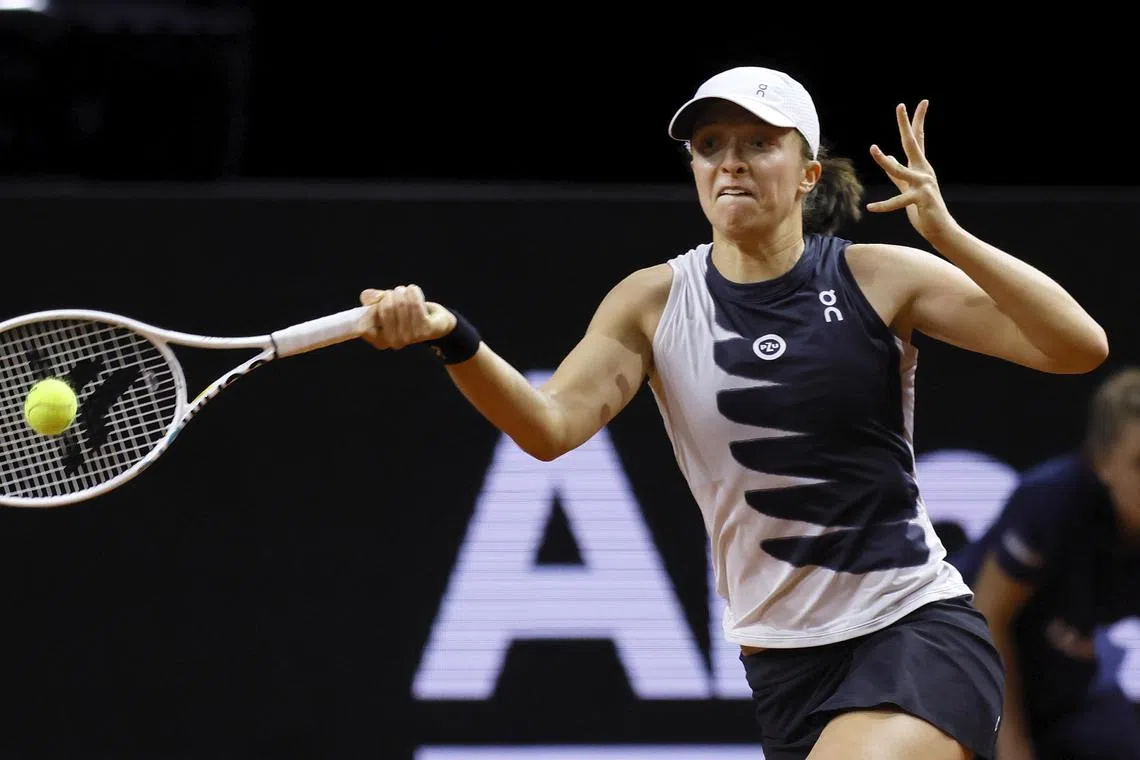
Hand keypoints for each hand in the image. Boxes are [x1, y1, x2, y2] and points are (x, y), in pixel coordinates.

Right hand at [358, 285, 456, 349]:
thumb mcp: (385, 304)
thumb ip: (373, 299)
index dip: (371, 308)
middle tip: (397, 292)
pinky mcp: (425, 330)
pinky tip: (414, 290)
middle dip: (391, 294)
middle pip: (386, 308)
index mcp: (379, 339)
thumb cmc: (405, 312)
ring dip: (403, 292)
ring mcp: (410, 338)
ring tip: (406, 291)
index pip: (364, 326)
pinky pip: (415, 305)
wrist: (436, 320)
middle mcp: (393, 342)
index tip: (380, 300)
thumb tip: (369, 297)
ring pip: (402, 304)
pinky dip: (414, 293)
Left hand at [867, 101, 956, 242]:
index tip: (915, 103)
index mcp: (920, 167)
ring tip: (874, 149)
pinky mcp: (920, 200)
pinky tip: (870, 207)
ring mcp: (923, 184)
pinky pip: (897, 201)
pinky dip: (883, 206)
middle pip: (913, 143)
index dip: (915, 121)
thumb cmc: (924, 209)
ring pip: (901, 169)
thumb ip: (897, 173)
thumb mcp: (907, 187)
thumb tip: (889, 156)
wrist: (941, 229)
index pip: (917, 139)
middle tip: (900, 106)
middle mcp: (924, 171)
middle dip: (906, 124)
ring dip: (885, 160)